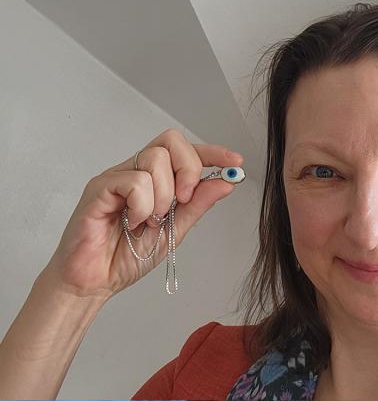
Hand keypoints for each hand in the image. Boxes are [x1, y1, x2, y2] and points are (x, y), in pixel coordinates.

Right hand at [44, 129, 243, 298]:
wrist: (95, 281)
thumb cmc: (126, 256)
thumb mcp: (175, 230)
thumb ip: (198, 204)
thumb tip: (225, 182)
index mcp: (155, 179)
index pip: (186, 150)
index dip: (213, 153)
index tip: (235, 163)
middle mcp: (136, 171)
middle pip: (171, 141)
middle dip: (189, 169)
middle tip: (183, 200)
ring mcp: (116, 176)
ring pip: (155, 160)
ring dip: (163, 196)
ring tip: (151, 221)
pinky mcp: (99, 187)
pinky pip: (134, 181)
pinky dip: (143, 206)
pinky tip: (133, 222)